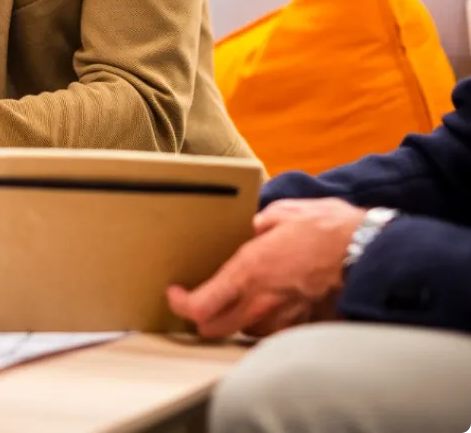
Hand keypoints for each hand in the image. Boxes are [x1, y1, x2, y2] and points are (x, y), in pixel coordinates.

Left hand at [167, 198, 366, 338]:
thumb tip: (243, 226)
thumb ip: (254, 224)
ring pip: (242, 329)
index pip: (200, 307)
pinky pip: (271, 330)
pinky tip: (266, 300)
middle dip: (200, 316)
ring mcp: (282, 318)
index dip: (181, 304)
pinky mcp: (301, 325)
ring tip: (236, 295)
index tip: (175, 293)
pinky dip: (262, 319)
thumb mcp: (280, 214)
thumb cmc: (325, 228)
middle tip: (197, 298)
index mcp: (248, 272)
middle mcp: (261, 302)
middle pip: (213, 328)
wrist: (368, 252)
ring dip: (234, 316)